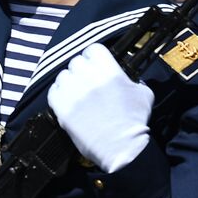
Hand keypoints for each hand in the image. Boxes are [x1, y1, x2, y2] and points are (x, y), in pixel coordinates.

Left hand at [48, 43, 152, 172]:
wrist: (121, 148)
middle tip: (88, 82)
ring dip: (70, 82)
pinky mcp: (62, 107)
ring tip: (77, 93)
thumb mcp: (143, 94)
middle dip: (82, 70)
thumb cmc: (134, 122)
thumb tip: (127, 79)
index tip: (96, 65)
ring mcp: (73, 92)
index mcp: (109, 71)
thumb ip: (133, 81)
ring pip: (63, 75)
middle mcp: (89, 77)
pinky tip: (68, 101)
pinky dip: (59, 94)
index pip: (93, 49)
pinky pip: (53, 91)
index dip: (94, 57)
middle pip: (77, 62)